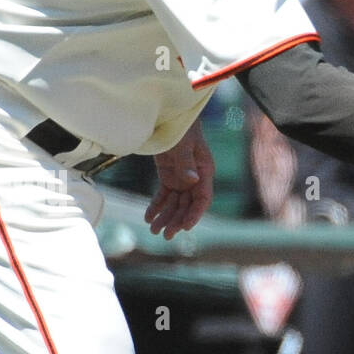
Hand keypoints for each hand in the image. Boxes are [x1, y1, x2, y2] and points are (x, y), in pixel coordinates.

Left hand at [145, 120, 215, 239]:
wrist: (171, 118)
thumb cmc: (182, 129)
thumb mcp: (183, 144)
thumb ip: (186, 162)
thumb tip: (192, 181)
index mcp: (205, 170)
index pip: (203, 197)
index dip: (195, 213)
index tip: (186, 227)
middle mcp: (195, 177)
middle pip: (188, 204)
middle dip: (177, 220)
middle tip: (165, 235)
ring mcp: (182, 178)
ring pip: (175, 203)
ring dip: (165, 216)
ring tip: (153, 230)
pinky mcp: (169, 176)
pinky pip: (164, 195)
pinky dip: (156, 206)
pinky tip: (148, 217)